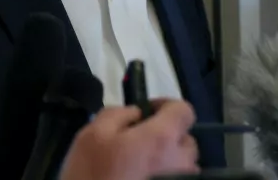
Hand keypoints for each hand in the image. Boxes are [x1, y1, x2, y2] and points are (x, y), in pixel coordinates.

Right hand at [59, 99, 199, 179]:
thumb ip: (118, 113)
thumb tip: (136, 113)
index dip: (166, 106)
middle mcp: (180, 163)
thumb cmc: (93, 176)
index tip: (146, 112)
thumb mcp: (92, 135)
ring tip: (138, 168)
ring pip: (182, 165)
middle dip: (166, 137)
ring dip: (165, 161)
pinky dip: (161, 177)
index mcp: (162, 139)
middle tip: (138, 143)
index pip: (184, 110)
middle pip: (185, 140)